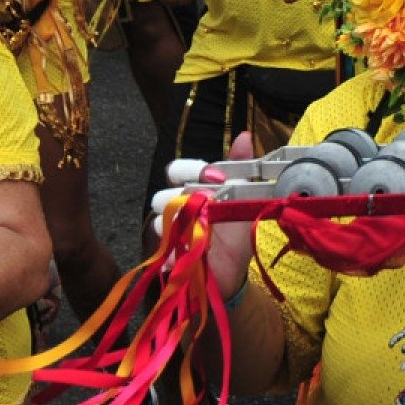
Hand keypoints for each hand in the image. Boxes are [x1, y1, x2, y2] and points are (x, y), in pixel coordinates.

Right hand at [151, 159, 255, 301]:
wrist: (233, 269)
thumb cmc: (235, 230)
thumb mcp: (243, 197)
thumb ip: (240, 165)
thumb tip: (244, 135)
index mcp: (191, 190)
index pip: (176, 170)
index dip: (192, 170)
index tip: (216, 177)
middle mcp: (175, 208)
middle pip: (161, 195)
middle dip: (183, 197)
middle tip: (207, 203)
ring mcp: (168, 232)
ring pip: (160, 221)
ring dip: (184, 223)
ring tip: (205, 227)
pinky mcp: (166, 257)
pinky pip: (163, 249)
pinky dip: (179, 250)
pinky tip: (197, 249)